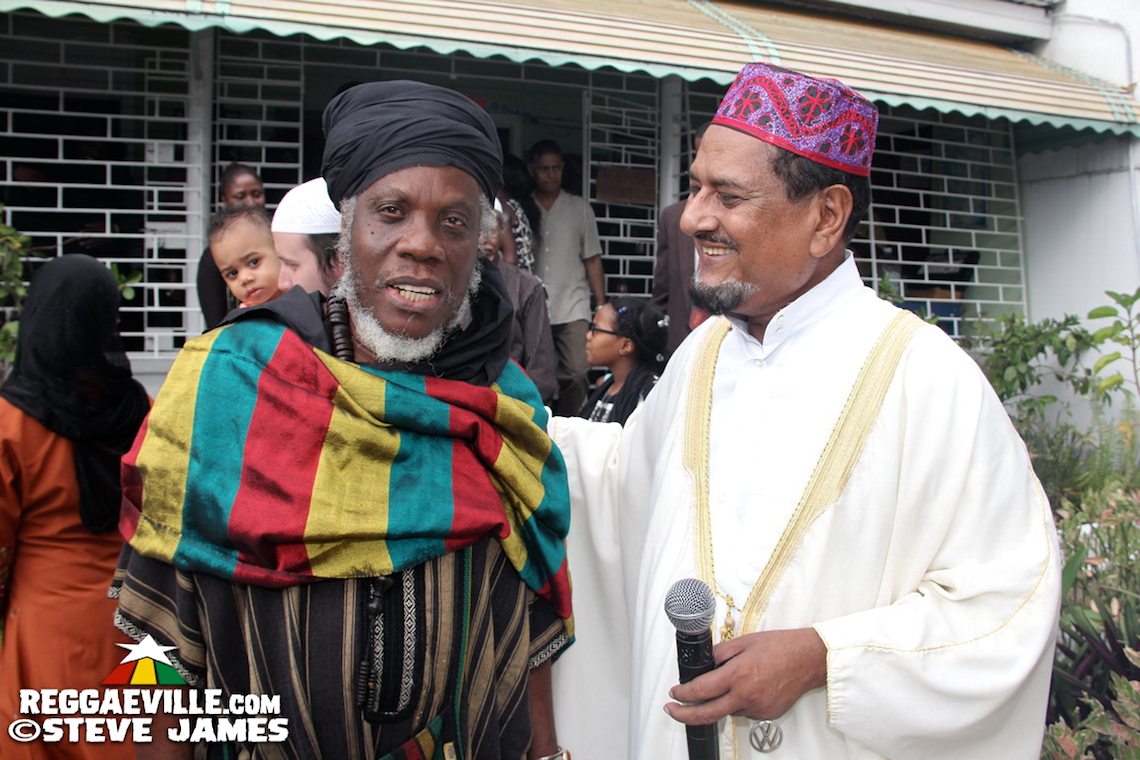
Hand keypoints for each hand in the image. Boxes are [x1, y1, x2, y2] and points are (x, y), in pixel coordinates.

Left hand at [663, 627, 825, 725]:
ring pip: (727, 711)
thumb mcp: (744, 641)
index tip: (674, 693)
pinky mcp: (767, 714)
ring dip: (719, 703)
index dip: (682, 694)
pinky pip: (745, 711)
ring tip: (730, 682)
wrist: (808, 659)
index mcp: (738, 675)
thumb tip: (705, 664)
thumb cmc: (780, 647)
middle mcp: (746, 695)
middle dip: (684, 715)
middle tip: (672, 710)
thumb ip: (720, 653)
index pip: (701, 690)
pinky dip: (739, 702)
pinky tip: (748, 687)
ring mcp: (757, 708)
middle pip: (707, 714)